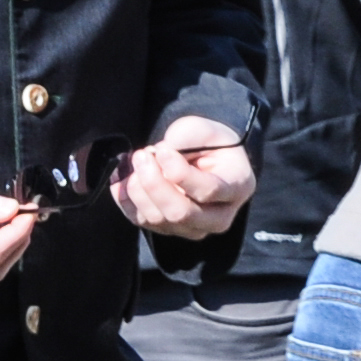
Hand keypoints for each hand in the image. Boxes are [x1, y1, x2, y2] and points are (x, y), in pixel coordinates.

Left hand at [112, 118, 256, 239]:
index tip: (161, 150)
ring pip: (158, 218)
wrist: (206, 157)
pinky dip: (126, 199)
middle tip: (142, 155)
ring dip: (139, 189)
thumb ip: (185, 138)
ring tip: (136, 162)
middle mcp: (219, 216)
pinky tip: (123, 179)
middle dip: (153, 183)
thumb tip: (156, 157)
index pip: (208, 190)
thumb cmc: (209, 143)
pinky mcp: (170, 230)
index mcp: (237, 187)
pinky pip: (142, 221)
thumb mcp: (203, 129)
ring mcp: (194, 228)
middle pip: (181, 213)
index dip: (179, 172)